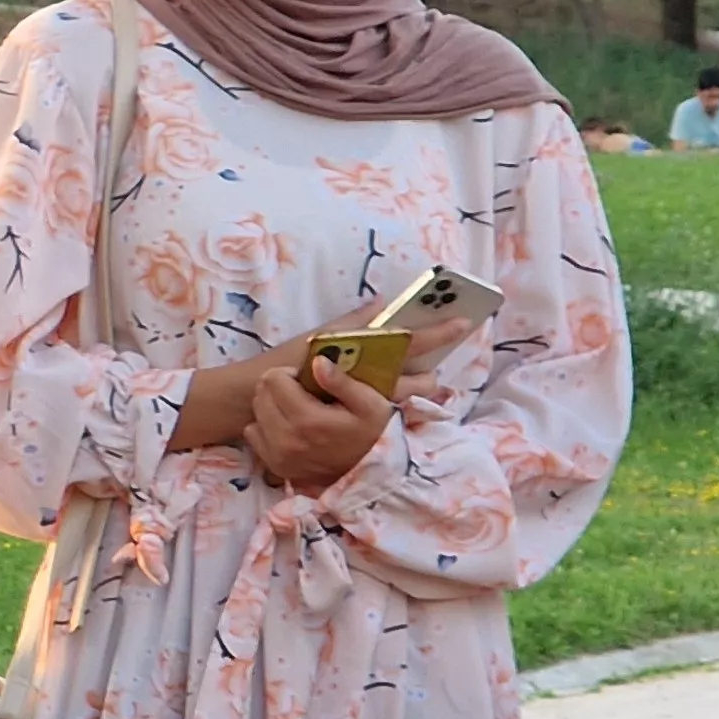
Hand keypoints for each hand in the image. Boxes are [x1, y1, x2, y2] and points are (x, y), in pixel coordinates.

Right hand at [180, 307, 471, 447]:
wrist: (256, 400)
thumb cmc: (285, 366)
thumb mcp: (317, 339)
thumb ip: (354, 321)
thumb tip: (383, 302)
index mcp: (364, 357)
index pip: (408, 342)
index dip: (437, 333)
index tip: (463, 322)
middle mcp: (370, 382)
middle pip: (416, 379)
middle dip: (430, 375)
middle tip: (437, 368)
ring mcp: (364, 402)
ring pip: (406, 397)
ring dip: (418, 391)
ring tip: (423, 385)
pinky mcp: (354, 417)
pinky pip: (386, 410)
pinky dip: (397, 404)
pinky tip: (398, 402)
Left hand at [244, 356, 395, 492]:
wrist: (373, 472)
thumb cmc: (372, 432)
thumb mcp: (369, 403)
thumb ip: (341, 381)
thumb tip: (317, 361)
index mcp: (308, 420)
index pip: (273, 379)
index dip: (289, 374)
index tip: (305, 380)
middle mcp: (287, 439)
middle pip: (261, 394)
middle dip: (278, 387)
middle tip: (301, 394)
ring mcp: (279, 455)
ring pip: (255, 413)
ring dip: (271, 406)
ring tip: (296, 410)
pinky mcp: (275, 466)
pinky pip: (253, 435)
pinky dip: (266, 426)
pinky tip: (287, 426)